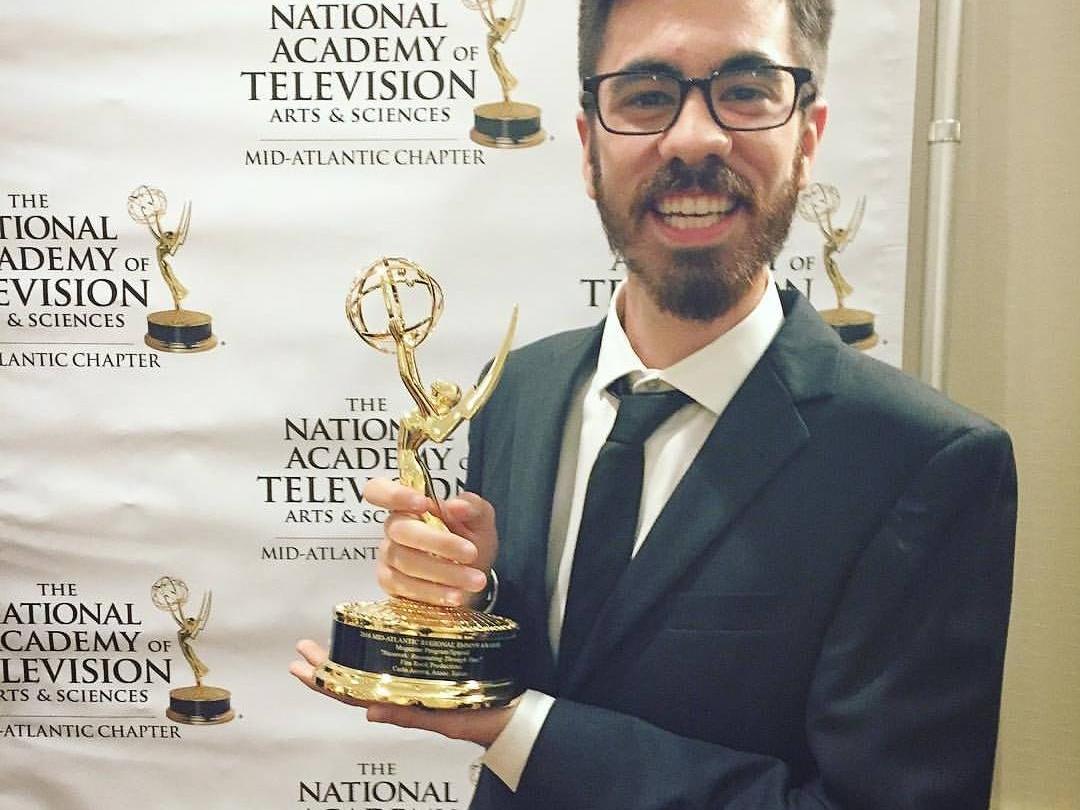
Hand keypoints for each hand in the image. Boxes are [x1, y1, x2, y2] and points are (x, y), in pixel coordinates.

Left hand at [289, 639, 513, 745]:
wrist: (510, 717)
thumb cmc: (480, 720)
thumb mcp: (444, 719)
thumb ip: (408, 714)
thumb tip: (367, 710)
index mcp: (400, 702)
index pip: (351, 691)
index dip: (323, 679)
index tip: (300, 664)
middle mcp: (401, 691)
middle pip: (353, 678)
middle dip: (325, 664)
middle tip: (303, 645)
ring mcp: (412, 682)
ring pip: (368, 670)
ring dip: (343, 657)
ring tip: (324, 642)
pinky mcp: (428, 671)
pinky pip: (393, 663)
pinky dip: (374, 651)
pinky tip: (369, 640)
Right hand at [364, 478, 497, 608]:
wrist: (472, 577)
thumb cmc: (470, 541)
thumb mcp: (480, 519)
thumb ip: (472, 506)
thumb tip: (457, 506)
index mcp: (410, 504)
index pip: (379, 491)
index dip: (394, 494)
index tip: (423, 503)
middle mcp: (394, 528)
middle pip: (401, 530)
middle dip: (439, 543)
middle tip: (471, 552)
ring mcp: (389, 557)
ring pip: (406, 562)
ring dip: (444, 572)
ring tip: (474, 579)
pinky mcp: (390, 584)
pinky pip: (407, 588)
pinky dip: (434, 593)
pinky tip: (456, 595)